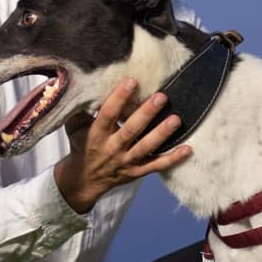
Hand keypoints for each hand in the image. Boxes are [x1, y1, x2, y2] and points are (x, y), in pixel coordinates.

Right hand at [53, 79, 191, 212]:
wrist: (83, 180)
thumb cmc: (81, 145)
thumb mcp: (73, 127)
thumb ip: (79, 108)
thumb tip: (81, 82)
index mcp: (96, 134)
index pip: (108, 114)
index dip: (119, 98)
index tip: (132, 81)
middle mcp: (112, 148)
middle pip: (131, 130)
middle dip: (146, 114)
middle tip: (161, 97)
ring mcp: (126, 161)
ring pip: (146, 148)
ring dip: (162, 134)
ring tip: (176, 119)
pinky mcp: (137, 172)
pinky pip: (156, 166)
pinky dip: (172, 159)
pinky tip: (188, 149)